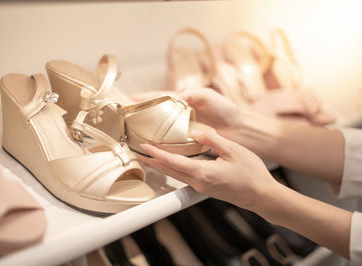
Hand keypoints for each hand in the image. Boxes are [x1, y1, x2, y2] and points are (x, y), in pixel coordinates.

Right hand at [132, 88, 245, 137]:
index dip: (145, 98)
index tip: (130, 99)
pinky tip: (152, 146)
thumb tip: (175, 96)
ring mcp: (183, 129)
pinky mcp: (188, 142)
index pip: (160, 98)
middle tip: (127, 118)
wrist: (241, 129)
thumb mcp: (207, 95)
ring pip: (161, 130)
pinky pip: (171, 143)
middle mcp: (181, 116)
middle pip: (157, 115)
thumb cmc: (226, 109)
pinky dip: (161, 144)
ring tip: (134, 132)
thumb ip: (190, 94)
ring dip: (148, 131)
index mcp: (184, 101)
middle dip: (142, 115)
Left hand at [137, 130, 278, 211]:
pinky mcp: (205, 188)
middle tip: (138, 152)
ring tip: (150, 156)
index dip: (156, 154)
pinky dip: (173, 168)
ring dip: (160, 166)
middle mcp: (198, 182)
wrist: (261, 196)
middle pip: (168, 171)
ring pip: (175, 175)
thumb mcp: (234, 150)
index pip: (173, 162)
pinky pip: (184, 177)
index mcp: (203, 173)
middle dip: (151, 162)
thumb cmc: (251, 173)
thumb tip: (196, 133)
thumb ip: (213, 140)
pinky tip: (172, 162)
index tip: (144, 146)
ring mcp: (201, 187)